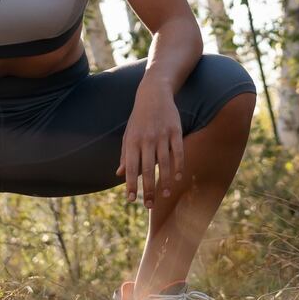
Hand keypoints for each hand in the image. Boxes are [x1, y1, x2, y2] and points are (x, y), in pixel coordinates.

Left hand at [117, 87, 184, 206]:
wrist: (154, 93)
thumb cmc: (139, 118)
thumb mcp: (128, 134)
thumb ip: (125, 155)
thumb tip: (119, 174)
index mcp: (132, 141)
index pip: (131, 167)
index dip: (131, 184)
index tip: (131, 200)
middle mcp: (146, 139)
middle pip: (147, 169)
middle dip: (148, 189)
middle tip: (149, 206)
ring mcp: (162, 135)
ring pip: (164, 163)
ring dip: (164, 181)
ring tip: (165, 195)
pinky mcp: (175, 130)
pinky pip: (178, 151)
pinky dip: (178, 166)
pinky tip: (178, 178)